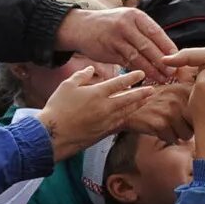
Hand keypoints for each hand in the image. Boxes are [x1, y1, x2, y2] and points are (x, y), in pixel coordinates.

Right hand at [37, 66, 152, 160]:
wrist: (52, 135)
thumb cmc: (57, 108)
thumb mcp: (67, 86)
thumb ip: (81, 76)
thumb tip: (91, 68)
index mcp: (97, 93)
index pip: (119, 83)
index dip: (132, 77)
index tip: (141, 73)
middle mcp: (105, 107)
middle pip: (129, 99)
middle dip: (142, 93)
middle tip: (153, 89)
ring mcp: (106, 121)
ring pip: (127, 112)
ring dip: (137, 105)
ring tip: (146, 101)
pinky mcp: (104, 133)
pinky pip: (120, 123)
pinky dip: (127, 117)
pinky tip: (131, 115)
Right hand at [54, 8, 176, 82]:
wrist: (81, 26)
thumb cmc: (111, 25)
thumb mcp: (129, 20)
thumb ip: (145, 33)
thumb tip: (169, 51)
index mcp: (136, 16)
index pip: (157, 32)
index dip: (168, 47)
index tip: (179, 59)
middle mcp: (126, 24)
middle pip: (149, 46)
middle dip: (163, 61)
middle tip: (173, 73)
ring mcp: (116, 38)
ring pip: (138, 56)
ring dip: (152, 70)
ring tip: (163, 78)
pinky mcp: (108, 51)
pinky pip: (126, 63)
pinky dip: (137, 71)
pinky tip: (146, 78)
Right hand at [123, 79, 194, 144]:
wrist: (128, 106)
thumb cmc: (157, 102)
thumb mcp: (175, 93)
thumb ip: (193, 99)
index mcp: (185, 90)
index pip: (204, 112)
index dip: (200, 120)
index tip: (193, 120)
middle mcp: (178, 99)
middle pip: (196, 125)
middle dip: (189, 129)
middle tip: (178, 124)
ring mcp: (169, 111)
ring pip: (186, 135)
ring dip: (177, 135)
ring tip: (167, 126)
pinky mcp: (159, 123)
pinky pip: (172, 139)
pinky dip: (166, 138)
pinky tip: (159, 130)